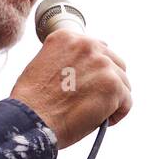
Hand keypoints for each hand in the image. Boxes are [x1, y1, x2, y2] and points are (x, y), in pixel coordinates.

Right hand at [10, 29, 131, 148]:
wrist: (31, 120)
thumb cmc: (32, 103)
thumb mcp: (43, 66)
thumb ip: (67, 60)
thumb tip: (87, 72)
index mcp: (68, 38)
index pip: (96, 49)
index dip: (93, 71)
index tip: (87, 84)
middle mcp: (87, 45)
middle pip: (114, 63)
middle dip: (107, 83)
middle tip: (94, 101)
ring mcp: (102, 64)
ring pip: (122, 83)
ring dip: (113, 99)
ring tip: (94, 113)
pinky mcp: (113, 86)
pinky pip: (127, 101)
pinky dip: (118, 114)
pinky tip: (102, 120)